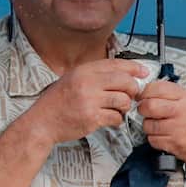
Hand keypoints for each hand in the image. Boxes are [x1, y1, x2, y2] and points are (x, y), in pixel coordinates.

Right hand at [29, 59, 149, 143]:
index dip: (133, 67)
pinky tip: (109, 118)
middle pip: (124, 81)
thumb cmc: (57, 102)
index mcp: (83, 71)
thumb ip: (94, 75)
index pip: (115, 64)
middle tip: (131, 94)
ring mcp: (90, 101)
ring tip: (117, 108)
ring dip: (125, 106)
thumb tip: (122, 74)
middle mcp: (87, 83)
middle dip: (133, 89)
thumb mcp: (72, 79)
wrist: (42, 122)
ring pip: (123, 100)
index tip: (143, 72)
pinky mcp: (92, 118)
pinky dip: (117, 119)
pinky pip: (116, 117)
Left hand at [136, 80, 185, 168]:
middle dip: (142, 109)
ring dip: (148, 126)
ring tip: (158, 125)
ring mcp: (179, 127)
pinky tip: (163, 135)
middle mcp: (183, 110)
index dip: (144, 93)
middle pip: (149, 106)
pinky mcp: (175, 143)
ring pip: (148, 124)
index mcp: (184, 96)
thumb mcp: (181, 99)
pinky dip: (153, 138)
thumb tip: (139, 93)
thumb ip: (162, 92)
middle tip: (146, 111)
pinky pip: (152, 139)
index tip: (143, 97)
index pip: (156, 88)